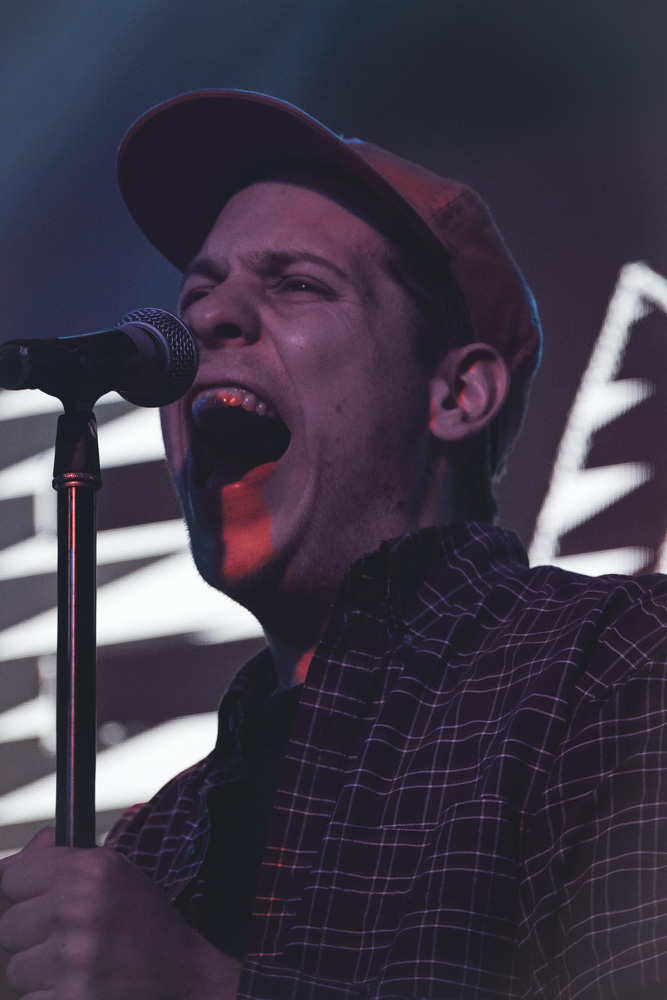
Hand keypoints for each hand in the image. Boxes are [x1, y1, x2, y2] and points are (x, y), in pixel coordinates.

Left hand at [0, 827, 241, 998]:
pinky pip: (29, 999)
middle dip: (34, 937)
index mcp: (90, 868)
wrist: (186, 977)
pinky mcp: (72, 999)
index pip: (12, 877)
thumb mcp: (112, 873)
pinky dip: (50, 998)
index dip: (25, 894)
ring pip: (16, 968)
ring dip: (41, 974)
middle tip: (71, 941)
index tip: (43, 905)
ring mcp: (74, 958)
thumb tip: (2, 868)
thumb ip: (57, 860)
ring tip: (80, 966)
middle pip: (10, 926)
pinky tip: (83, 988)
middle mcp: (79, 908)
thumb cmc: (143, 924)